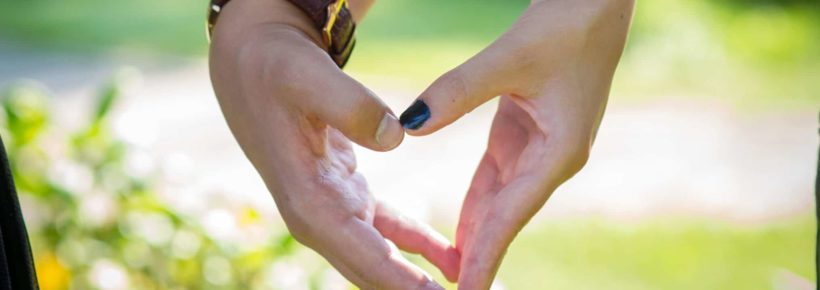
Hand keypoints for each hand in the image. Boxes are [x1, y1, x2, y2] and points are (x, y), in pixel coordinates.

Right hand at [208, 0, 458, 287]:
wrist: (252, 64)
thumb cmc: (275, 69)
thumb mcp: (307, 77)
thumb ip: (349, 105)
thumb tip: (394, 136)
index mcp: (310, 201)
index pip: (367, 259)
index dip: (405, 286)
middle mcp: (319, 218)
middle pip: (375, 275)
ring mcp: (332, 212)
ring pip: (383, 261)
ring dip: (420, 281)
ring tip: (466, 287)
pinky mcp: (345, 198)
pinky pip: (388, 233)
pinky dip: (419, 248)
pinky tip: (451, 260)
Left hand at [398, 0, 634, 287]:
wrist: (595, 4)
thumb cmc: (566, 26)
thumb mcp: (510, 57)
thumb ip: (459, 90)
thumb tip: (411, 124)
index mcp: (559, 151)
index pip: (512, 214)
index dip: (486, 254)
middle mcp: (552, 159)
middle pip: (506, 217)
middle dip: (479, 257)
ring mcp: (540, 148)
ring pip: (499, 201)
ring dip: (476, 235)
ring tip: (450, 275)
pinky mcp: (526, 133)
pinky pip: (495, 178)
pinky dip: (477, 204)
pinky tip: (461, 231)